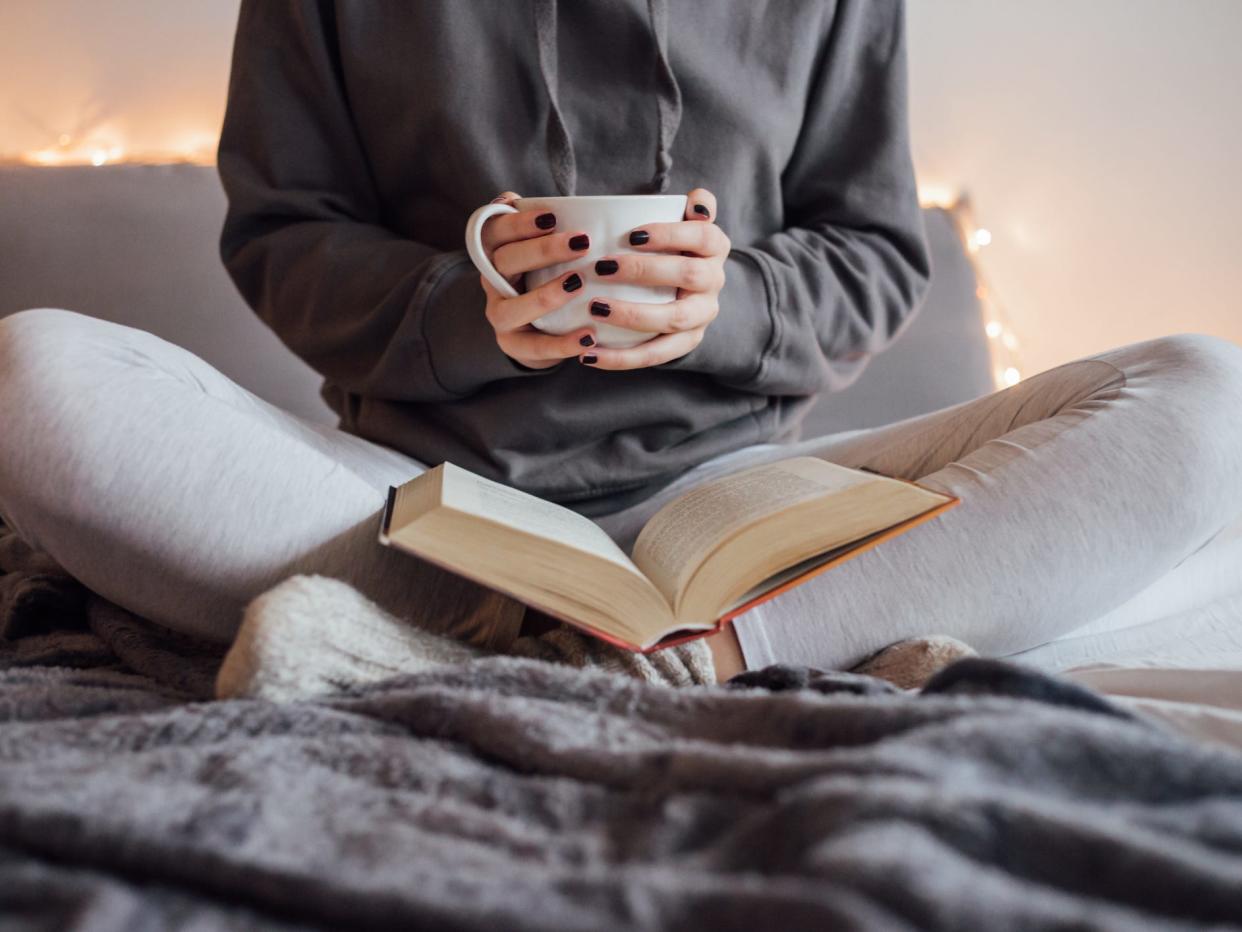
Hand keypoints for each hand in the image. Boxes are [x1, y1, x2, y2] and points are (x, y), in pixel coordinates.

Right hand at [478, 191, 597, 369]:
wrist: (539, 329)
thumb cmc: (547, 276)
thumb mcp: (545, 250)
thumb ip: (545, 226)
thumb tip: (546, 202)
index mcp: (496, 252)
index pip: (496, 232)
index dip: (519, 223)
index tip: (552, 217)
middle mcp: (492, 283)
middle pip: (504, 262)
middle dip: (542, 250)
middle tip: (581, 242)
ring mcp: (499, 316)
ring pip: (511, 308)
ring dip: (545, 296)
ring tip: (579, 284)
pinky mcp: (513, 346)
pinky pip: (534, 348)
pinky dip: (562, 344)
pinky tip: (589, 337)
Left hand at [578, 188, 728, 370]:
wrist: (690, 290)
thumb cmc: (673, 248)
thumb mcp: (684, 223)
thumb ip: (693, 207)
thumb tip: (697, 201)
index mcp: (714, 248)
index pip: (702, 237)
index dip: (669, 234)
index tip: (631, 235)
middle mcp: (714, 282)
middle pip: (688, 275)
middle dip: (643, 270)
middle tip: (601, 267)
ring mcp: (701, 317)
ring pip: (673, 319)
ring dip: (632, 315)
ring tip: (595, 309)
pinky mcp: (685, 344)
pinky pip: (654, 355)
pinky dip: (621, 358)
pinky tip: (589, 355)